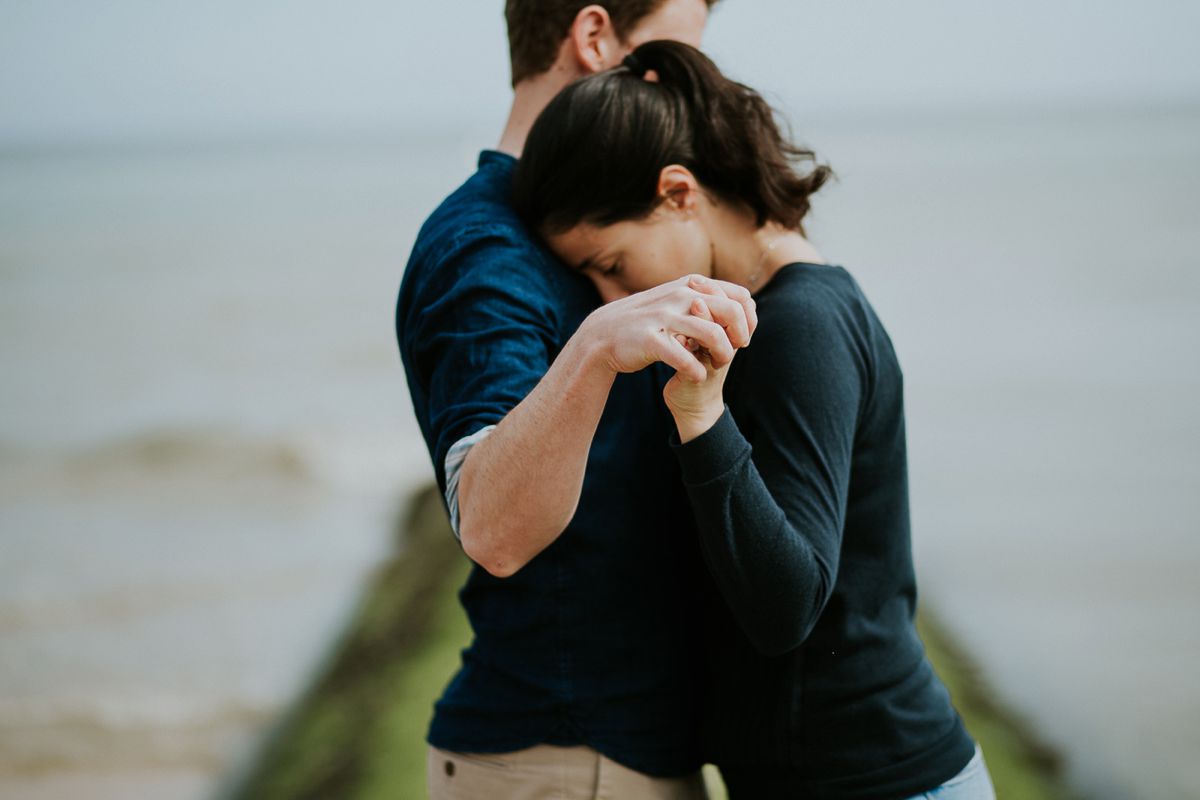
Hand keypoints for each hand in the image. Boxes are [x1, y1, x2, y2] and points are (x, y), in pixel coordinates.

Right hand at [579, 274, 755, 382]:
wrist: (603, 334)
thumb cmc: (647, 321)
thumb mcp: (676, 299)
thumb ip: (705, 298)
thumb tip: (742, 301)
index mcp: (692, 285)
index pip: (739, 297)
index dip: (749, 320)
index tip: (742, 338)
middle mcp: (681, 296)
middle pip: (731, 312)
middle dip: (739, 337)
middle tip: (733, 353)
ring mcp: (665, 316)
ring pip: (712, 334)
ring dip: (722, 355)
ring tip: (717, 365)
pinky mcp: (651, 339)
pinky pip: (684, 357)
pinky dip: (696, 370)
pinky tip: (697, 375)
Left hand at [663, 298, 732, 442]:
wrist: (688, 402)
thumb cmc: (692, 366)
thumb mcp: (697, 339)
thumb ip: (700, 318)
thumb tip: (693, 284)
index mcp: (726, 335)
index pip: (736, 305)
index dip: (718, 290)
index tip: (695, 279)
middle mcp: (725, 347)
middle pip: (731, 316)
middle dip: (714, 299)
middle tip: (694, 287)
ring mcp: (714, 363)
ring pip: (717, 336)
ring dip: (705, 320)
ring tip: (693, 307)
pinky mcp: (700, 379)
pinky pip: (697, 361)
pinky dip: (687, 348)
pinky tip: (676, 338)